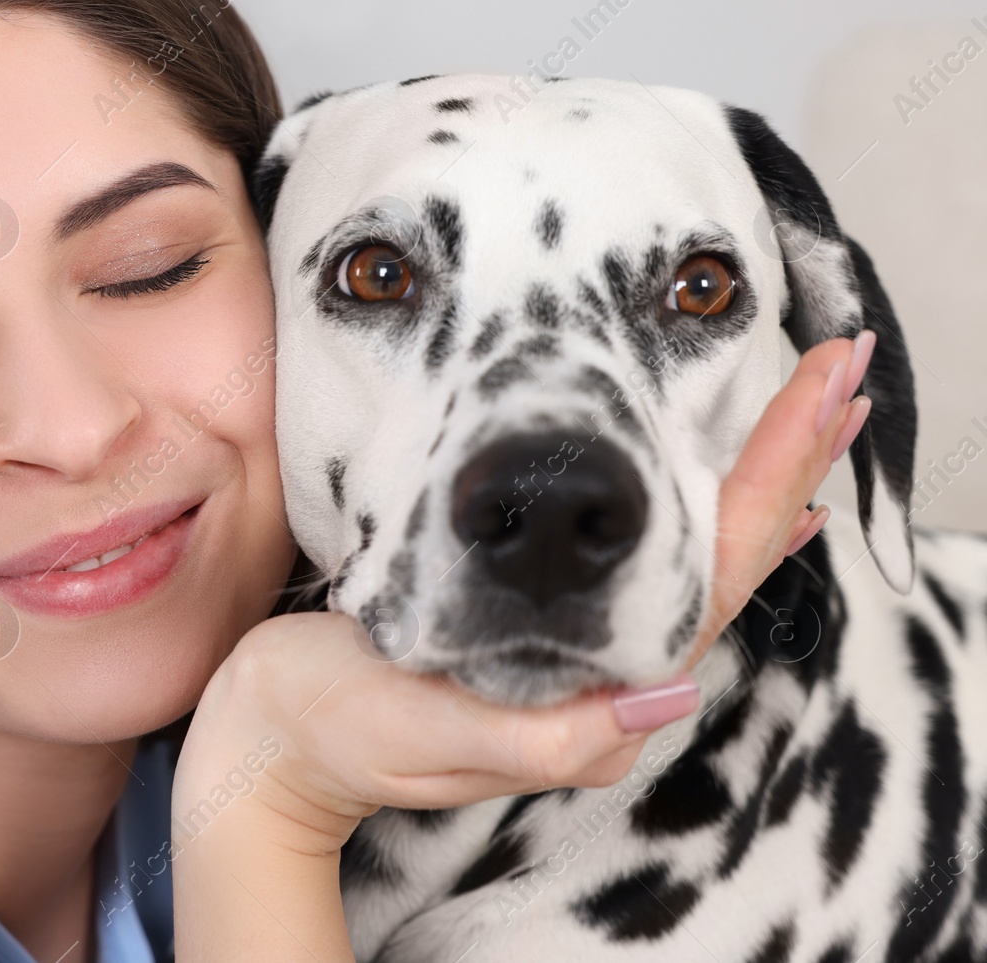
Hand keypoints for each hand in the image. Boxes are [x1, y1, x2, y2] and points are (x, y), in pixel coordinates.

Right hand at [172, 332, 874, 960]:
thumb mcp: (427, 735)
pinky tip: (704, 479)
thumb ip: (544, 736)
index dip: (775, 486)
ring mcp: (576, 652)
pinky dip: (690, 506)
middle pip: (725, 556)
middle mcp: (603, 674)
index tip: (821, 399)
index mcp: (594, 700)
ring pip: (693, 554)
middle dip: (787, 464)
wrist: (272, 738)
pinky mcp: (536, 624)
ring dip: (753, 478)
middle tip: (839, 373)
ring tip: (803, 411)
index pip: (716, 580)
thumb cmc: (335, 730)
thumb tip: (665, 700)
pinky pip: (643, 561)